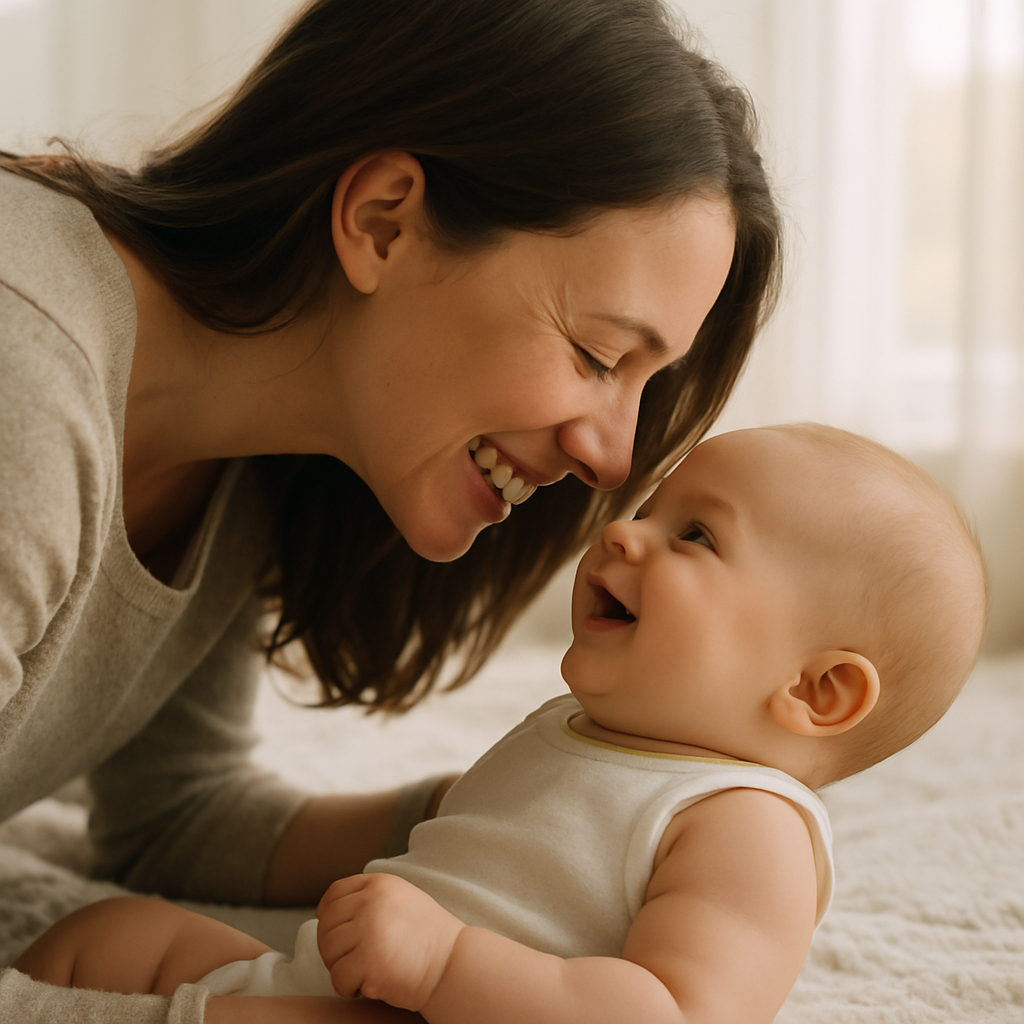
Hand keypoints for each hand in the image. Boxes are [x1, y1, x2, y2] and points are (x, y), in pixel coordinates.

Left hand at [317, 873, 464, 1011]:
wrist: (452, 964)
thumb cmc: (427, 937)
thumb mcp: (400, 899)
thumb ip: (369, 899)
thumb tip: (326, 912)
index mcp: (380, 884)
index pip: (334, 894)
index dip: (327, 915)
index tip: (335, 932)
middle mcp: (372, 902)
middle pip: (326, 925)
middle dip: (334, 948)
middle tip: (353, 960)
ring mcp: (370, 930)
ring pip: (329, 951)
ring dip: (341, 967)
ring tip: (365, 971)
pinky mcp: (370, 962)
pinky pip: (338, 978)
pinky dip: (348, 988)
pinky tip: (368, 985)